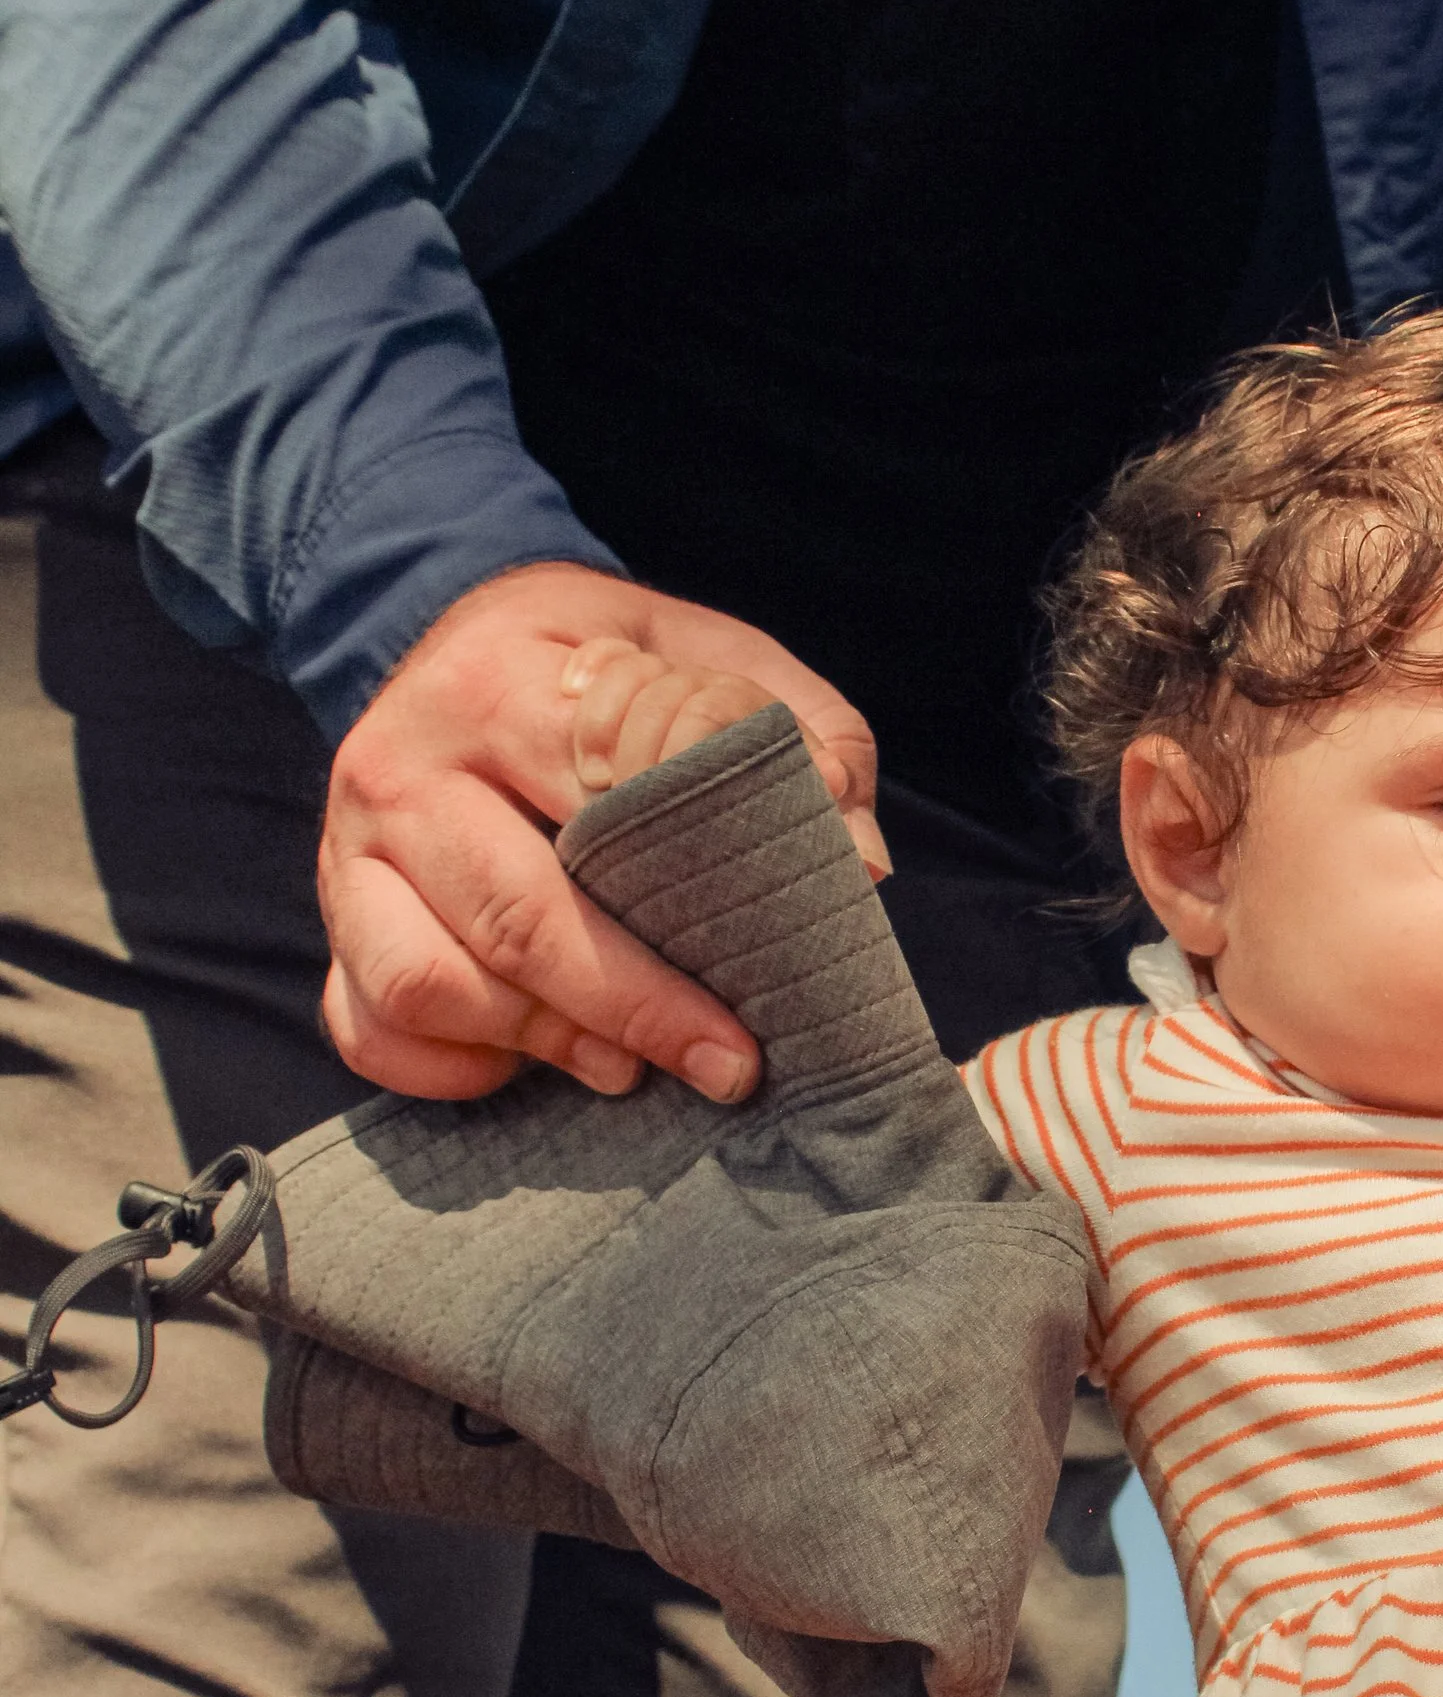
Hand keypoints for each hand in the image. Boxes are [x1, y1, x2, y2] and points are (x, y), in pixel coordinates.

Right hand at [319, 563, 888, 1102]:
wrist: (448, 628)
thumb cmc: (598, 662)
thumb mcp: (701, 649)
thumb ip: (797, 730)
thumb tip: (855, 859)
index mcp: (501, 684)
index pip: (594, 814)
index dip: (682, 925)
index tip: (755, 1010)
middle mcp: (402, 764)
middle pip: (511, 919)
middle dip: (627, 1014)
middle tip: (720, 1067)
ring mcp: (351, 848)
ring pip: (427, 983)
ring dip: (537, 1043)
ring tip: (622, 1064)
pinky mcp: (334, 913)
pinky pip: (363, 1024)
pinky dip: (440, 1068)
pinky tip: (517, 1062)